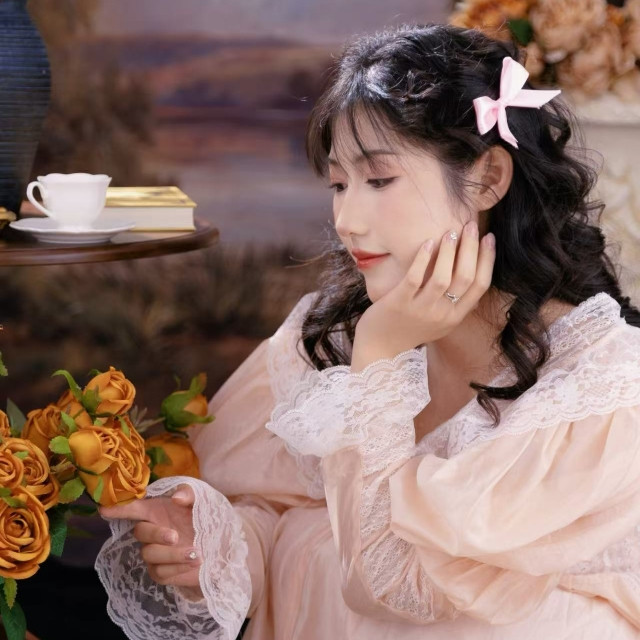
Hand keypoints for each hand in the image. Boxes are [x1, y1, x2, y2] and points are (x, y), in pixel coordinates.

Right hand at [99, 485, 201, 590]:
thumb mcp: (203, 499)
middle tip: (175, 536)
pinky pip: (160, 572)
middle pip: (140, 532)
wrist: (223, 546)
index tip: (104, 509)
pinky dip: (177, 567)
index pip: (133, 508)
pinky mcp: (162, 572)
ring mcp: (155, 552)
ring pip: (149, 554)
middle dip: (156, 534)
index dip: (119, 509)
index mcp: (157, 510)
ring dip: (173, 554)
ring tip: (196, 552)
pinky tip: (195, 562)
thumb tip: (175, 498)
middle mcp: (153, 530)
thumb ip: (190, 493)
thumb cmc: (207, 518)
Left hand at [351, 222, 495, 371]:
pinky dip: (423, 259)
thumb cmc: (409, 329)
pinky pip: (415, 278)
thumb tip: (471, 273)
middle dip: (471, 248)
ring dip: (449, 251)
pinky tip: (427, 243)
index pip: (480, 285)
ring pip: (443, 277)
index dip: (487, 259)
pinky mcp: (399, 303)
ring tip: (450, 232)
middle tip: (470, 226)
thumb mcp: (440, 322)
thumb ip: (455, 304)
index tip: (489, 238)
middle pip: (465, 278)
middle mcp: (442, 314)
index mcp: (455, 317)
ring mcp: (421, 309)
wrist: (380, 347)